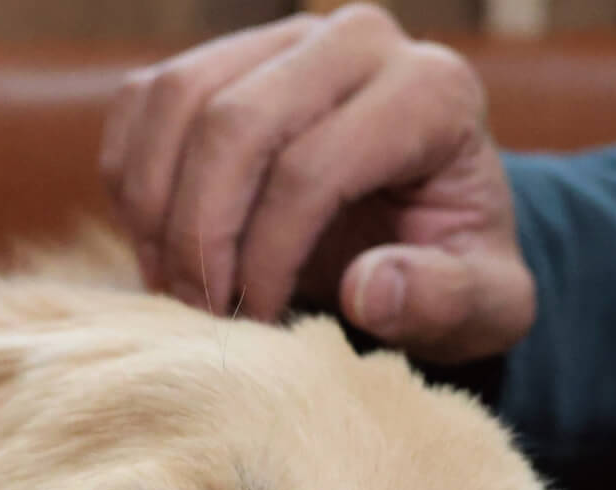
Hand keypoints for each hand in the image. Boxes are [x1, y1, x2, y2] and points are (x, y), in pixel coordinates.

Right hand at [99, 3, 533, 363]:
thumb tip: (370, 289)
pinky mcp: (226, 54)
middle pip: (234, 124)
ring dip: (156, 210)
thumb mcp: (483, 305)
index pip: (314, 168)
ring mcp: (284, 38)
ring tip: (176, 288)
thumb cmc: (452, 267)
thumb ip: (444, 301)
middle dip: (200, 235)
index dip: (266, 260)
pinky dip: (132, 181)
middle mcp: (358, 40)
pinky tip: (160, 246)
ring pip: (177, 102)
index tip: (256, 326)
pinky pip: (143, 102)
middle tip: (201, 313)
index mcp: (432, 93)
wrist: (422, 224)